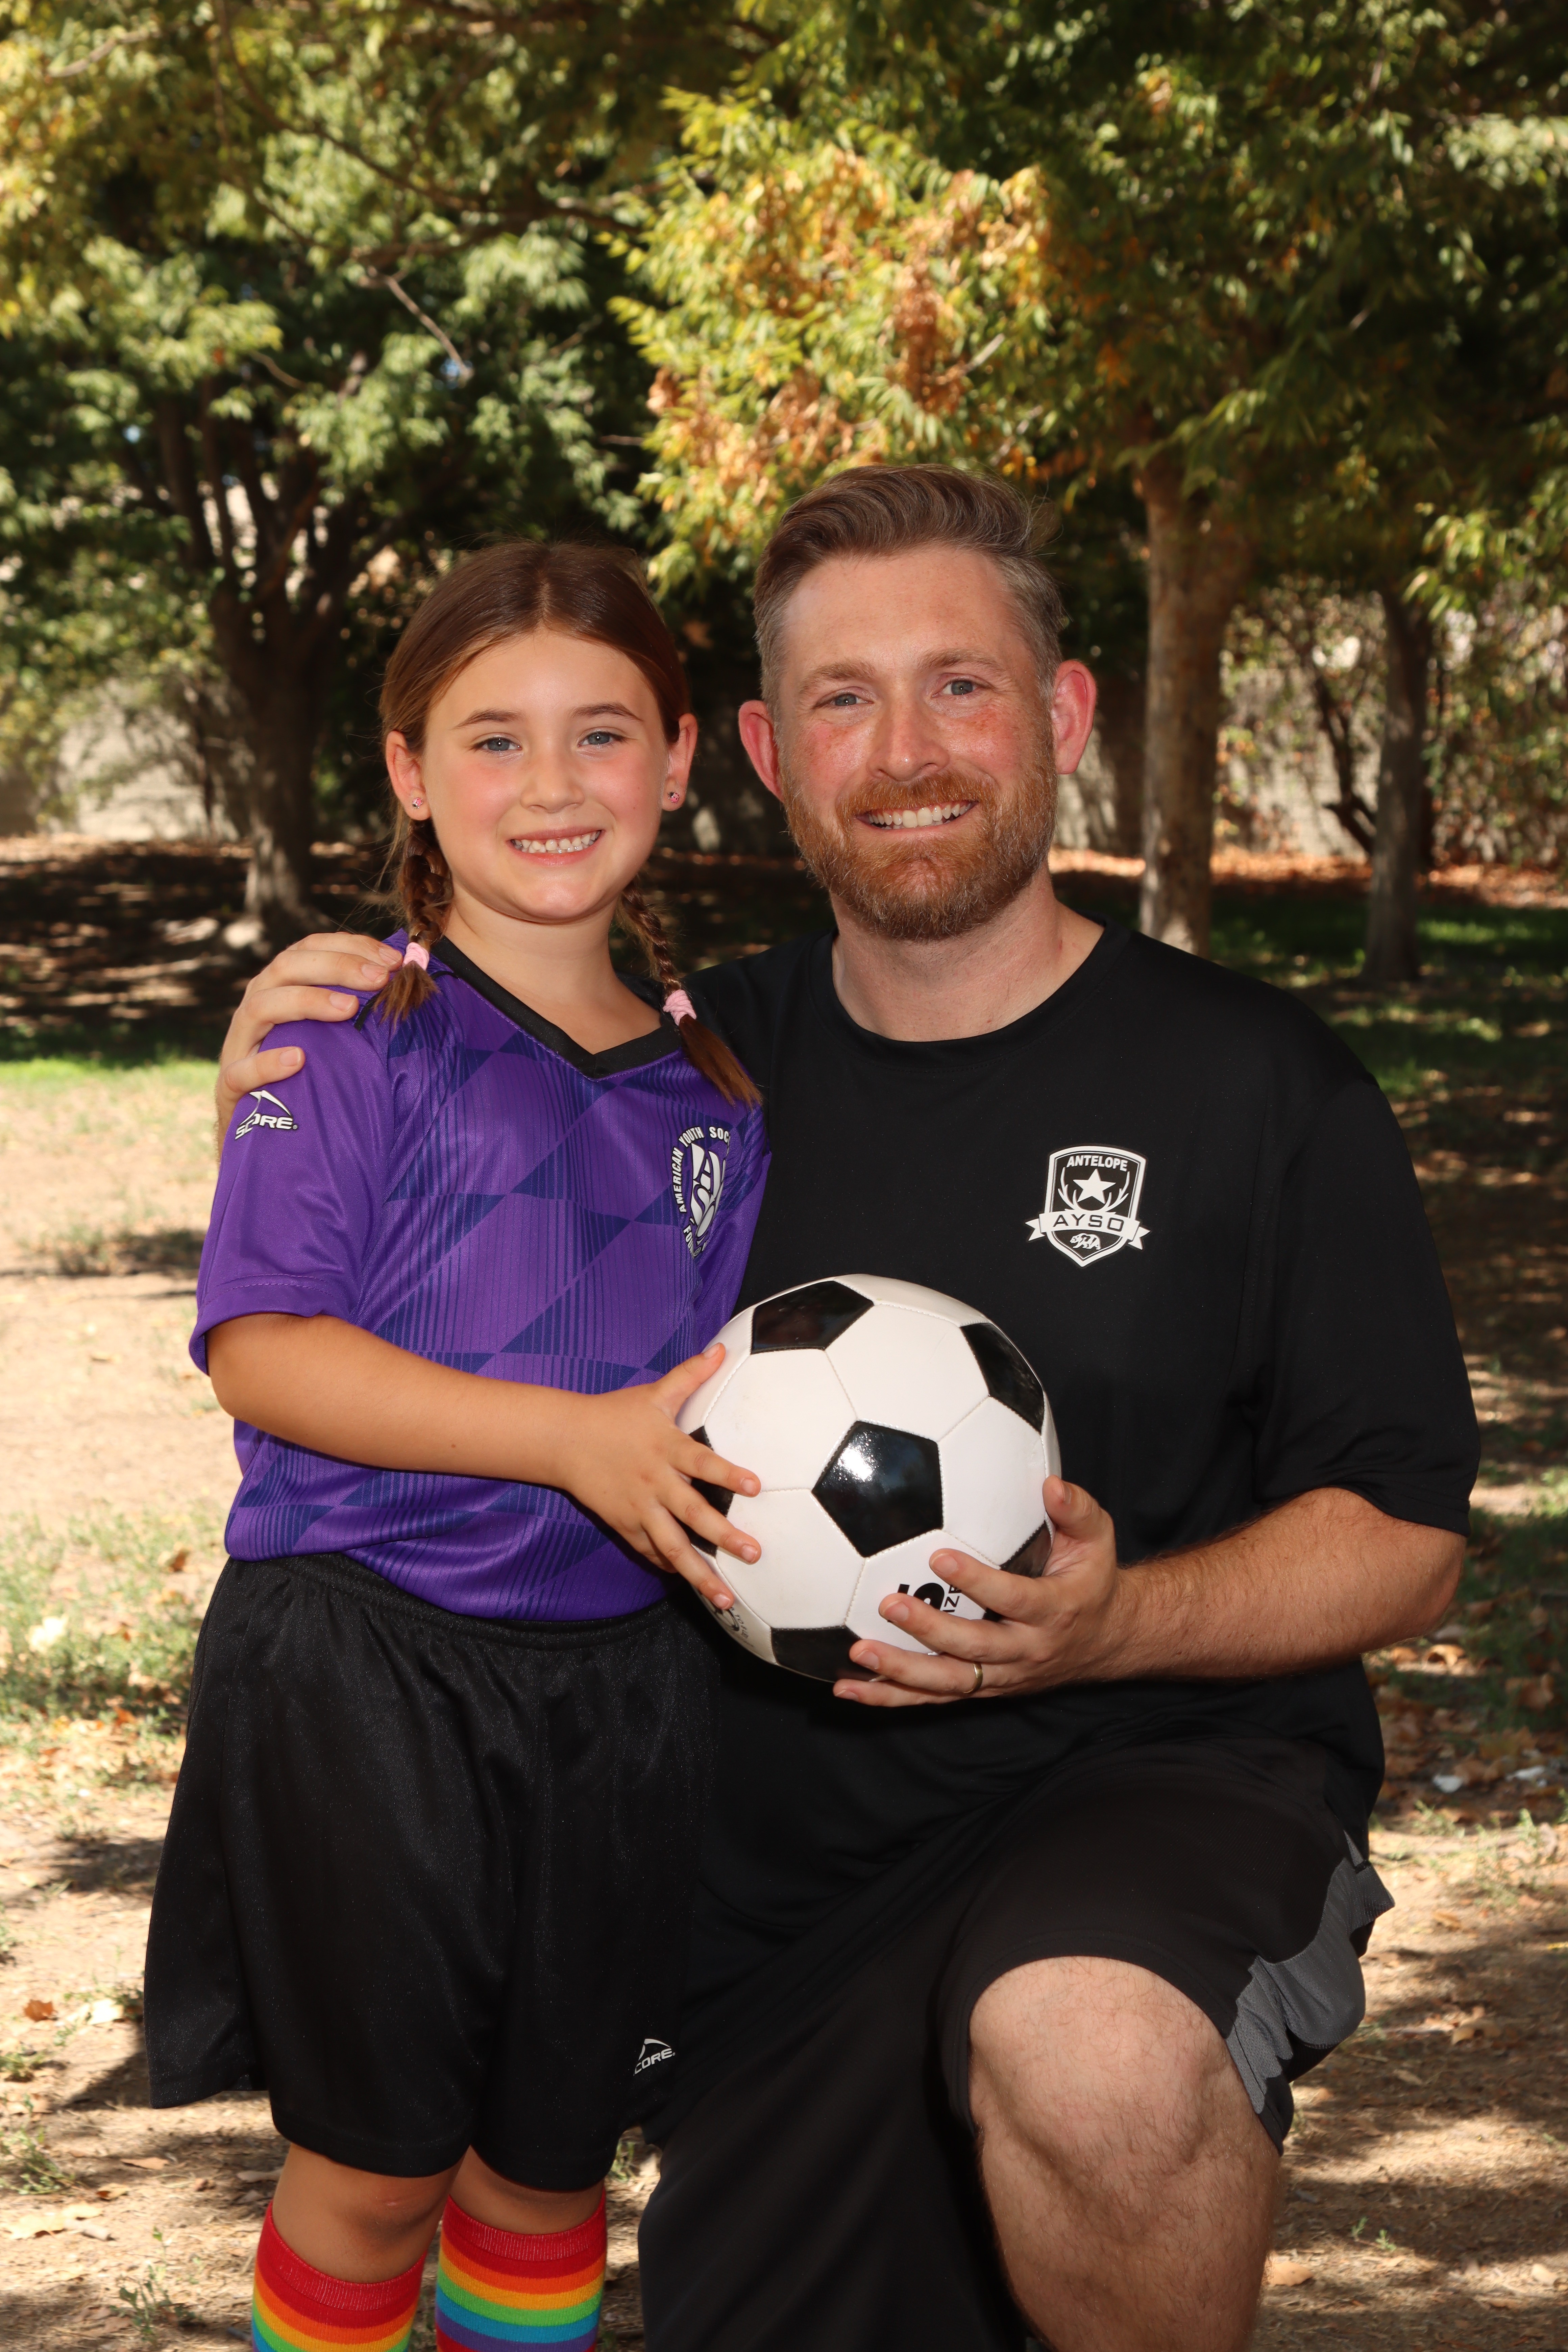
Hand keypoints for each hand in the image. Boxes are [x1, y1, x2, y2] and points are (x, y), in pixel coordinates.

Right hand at [217, 932, 403, 1132]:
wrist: (262, 1129)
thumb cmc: (306, 1072)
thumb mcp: (329, 1034)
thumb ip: (353, 1008)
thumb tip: (404, 982)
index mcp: (279, 987)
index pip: (308, 949)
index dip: (350, 946)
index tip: (393, 959)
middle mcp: (256, 1006)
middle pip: (286, 968)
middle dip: (336, 966)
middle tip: (379, 979)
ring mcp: (239, 1045)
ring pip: (260, 1007)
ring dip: (306, 1001)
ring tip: (347, 1009)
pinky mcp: (230, 1087)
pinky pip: (241, 1071)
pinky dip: (267, 1063)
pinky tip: (297, 1060)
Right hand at [553, 1344, 761, 1607]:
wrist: (565, 1439)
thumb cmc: (616, 1414)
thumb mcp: (653, 1393)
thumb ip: (690, 1374)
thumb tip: (720, 1348)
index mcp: (666, 1448)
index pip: (702, 1461)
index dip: (728, 1473)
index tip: (755, 1487)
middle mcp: (655, 1482)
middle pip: (693, 1513)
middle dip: (724, 1536)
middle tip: (754, 1553)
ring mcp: (639, 1509)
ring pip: (672, 1547)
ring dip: (700, 1574)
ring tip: (726, 1598)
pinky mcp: (625, 1525)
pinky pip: (650, 1551)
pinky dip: (670, 1567)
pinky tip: (693, 1584)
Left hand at [833, 1477, 1124, 1707]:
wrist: (1106, 1639)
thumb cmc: (1092, 1580)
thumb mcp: (1097, 1541)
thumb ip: (1078, 1510)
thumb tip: (1051, 1484)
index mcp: (1054, 1611)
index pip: (1013, 1599)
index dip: (978, 1581)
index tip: (939, 1556)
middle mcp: (1026, 1650)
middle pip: (974, 1648)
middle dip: (929, 1630)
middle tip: (889, 1604)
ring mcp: (1002, 1676)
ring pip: (949, 1683)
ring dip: (901, 1672)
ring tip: (859, 1653)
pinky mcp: (984, 1688)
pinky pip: (935, 1698)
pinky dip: (891, 1697)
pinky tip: (850, 1688)